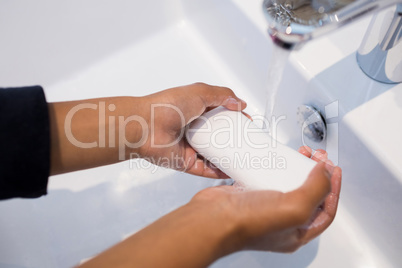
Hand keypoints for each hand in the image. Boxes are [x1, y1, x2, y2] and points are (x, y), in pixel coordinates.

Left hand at [136, 83, 246, 177]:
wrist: (145, 126)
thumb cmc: (166, 106)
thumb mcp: (200, 92)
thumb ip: (222, 95)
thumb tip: (240, 103)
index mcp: (195, 111)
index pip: (220, 115)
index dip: (234, 119)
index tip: (247, 123)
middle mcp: (193, 129)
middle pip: (218, 137)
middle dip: (233, 140)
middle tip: (249, 143)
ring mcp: (190, 147)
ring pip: (213, 155)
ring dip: (228, 158)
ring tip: (245, 159)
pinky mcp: (186, 163)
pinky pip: (205, 170)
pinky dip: (218, 172)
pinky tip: (231, 171)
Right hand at [189, 147, 341, 252]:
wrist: (212, 218)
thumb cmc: (247, 224)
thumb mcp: (294, 209)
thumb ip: (316, 190)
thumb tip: (324, 173)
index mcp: (297, 232)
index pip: (325, 210)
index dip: (334, 189)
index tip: (334, 170)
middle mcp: (282, 221)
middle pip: (308, 194)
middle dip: (316, 174)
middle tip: (318, 157)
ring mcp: (265, 207)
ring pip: (288, 183)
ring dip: (297, 166)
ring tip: (301, 153)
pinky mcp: (250, 193)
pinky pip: (269, 177)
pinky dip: (276, 165)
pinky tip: (276, 156)